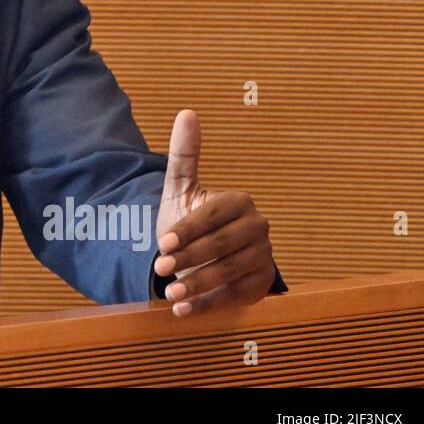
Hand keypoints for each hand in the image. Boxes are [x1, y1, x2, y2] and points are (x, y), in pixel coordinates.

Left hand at [153, 110, 276, 317]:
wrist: (201, 255)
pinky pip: (236, 296)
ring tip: (170, 293)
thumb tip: (187, 112)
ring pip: (230, 272)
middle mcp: (258, 228)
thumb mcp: (182, 188)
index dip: (186, 230)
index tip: (160, 243)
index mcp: (239, 202)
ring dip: (197, 284)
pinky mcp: (261, 285)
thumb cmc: (188, 220)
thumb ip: (185, 153)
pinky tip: (183, 310)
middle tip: (160, 268)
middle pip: (222, 245)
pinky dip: (208, 304)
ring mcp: (263, 257)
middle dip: (189, 258)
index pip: (212, 216)